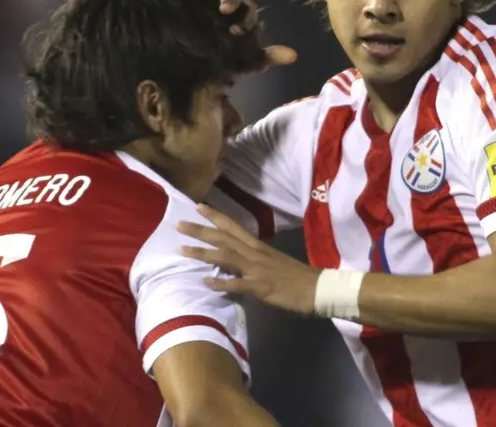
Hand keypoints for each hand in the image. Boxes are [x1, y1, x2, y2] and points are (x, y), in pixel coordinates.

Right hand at [163, 0, 297, 69]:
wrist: (201, 62)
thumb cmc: (228, 58)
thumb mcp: (246, 61)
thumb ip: (265, 57)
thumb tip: (293, 56)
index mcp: (241, 17)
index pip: (248, 11)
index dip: (246, 17)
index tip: (238, 30)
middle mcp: (224, 5)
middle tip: (224, 8)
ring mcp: (205, 1)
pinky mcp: (185, 1)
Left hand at [178, 204, 320, 315]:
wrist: (317, 289)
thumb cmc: (297, 277)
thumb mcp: (273, 262)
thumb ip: (255, 259)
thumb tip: (238, 260)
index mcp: (259, 247)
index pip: (234, 227)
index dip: (216, 217)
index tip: (198, 206)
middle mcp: (255, 253)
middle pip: (224, 238)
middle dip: (200, 230)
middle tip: (178, 224)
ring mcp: (257, 269)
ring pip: (226, 256)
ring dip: (203, 253)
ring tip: (182, 250)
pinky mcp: (260, 287)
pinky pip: (238, 284)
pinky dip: (222, 282)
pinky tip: (206, 282)